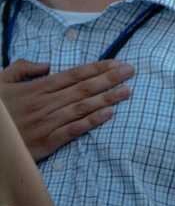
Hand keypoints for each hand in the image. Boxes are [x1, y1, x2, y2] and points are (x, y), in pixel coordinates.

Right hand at [0, 59, 132, 160]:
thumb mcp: (0, 83)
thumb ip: (21, 69)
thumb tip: (47, 65)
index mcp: (36, 89)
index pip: (74, 75)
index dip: (97, 68)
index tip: (118, 63)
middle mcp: (45, 104)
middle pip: (83, 89)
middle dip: (109, 79)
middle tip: (131, 71)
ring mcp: (46, 123)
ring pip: (82, 108)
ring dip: (106, 98)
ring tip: (127, 91)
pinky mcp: (45, 143)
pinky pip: (72, 130)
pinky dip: (91, 122)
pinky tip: (108, 114)